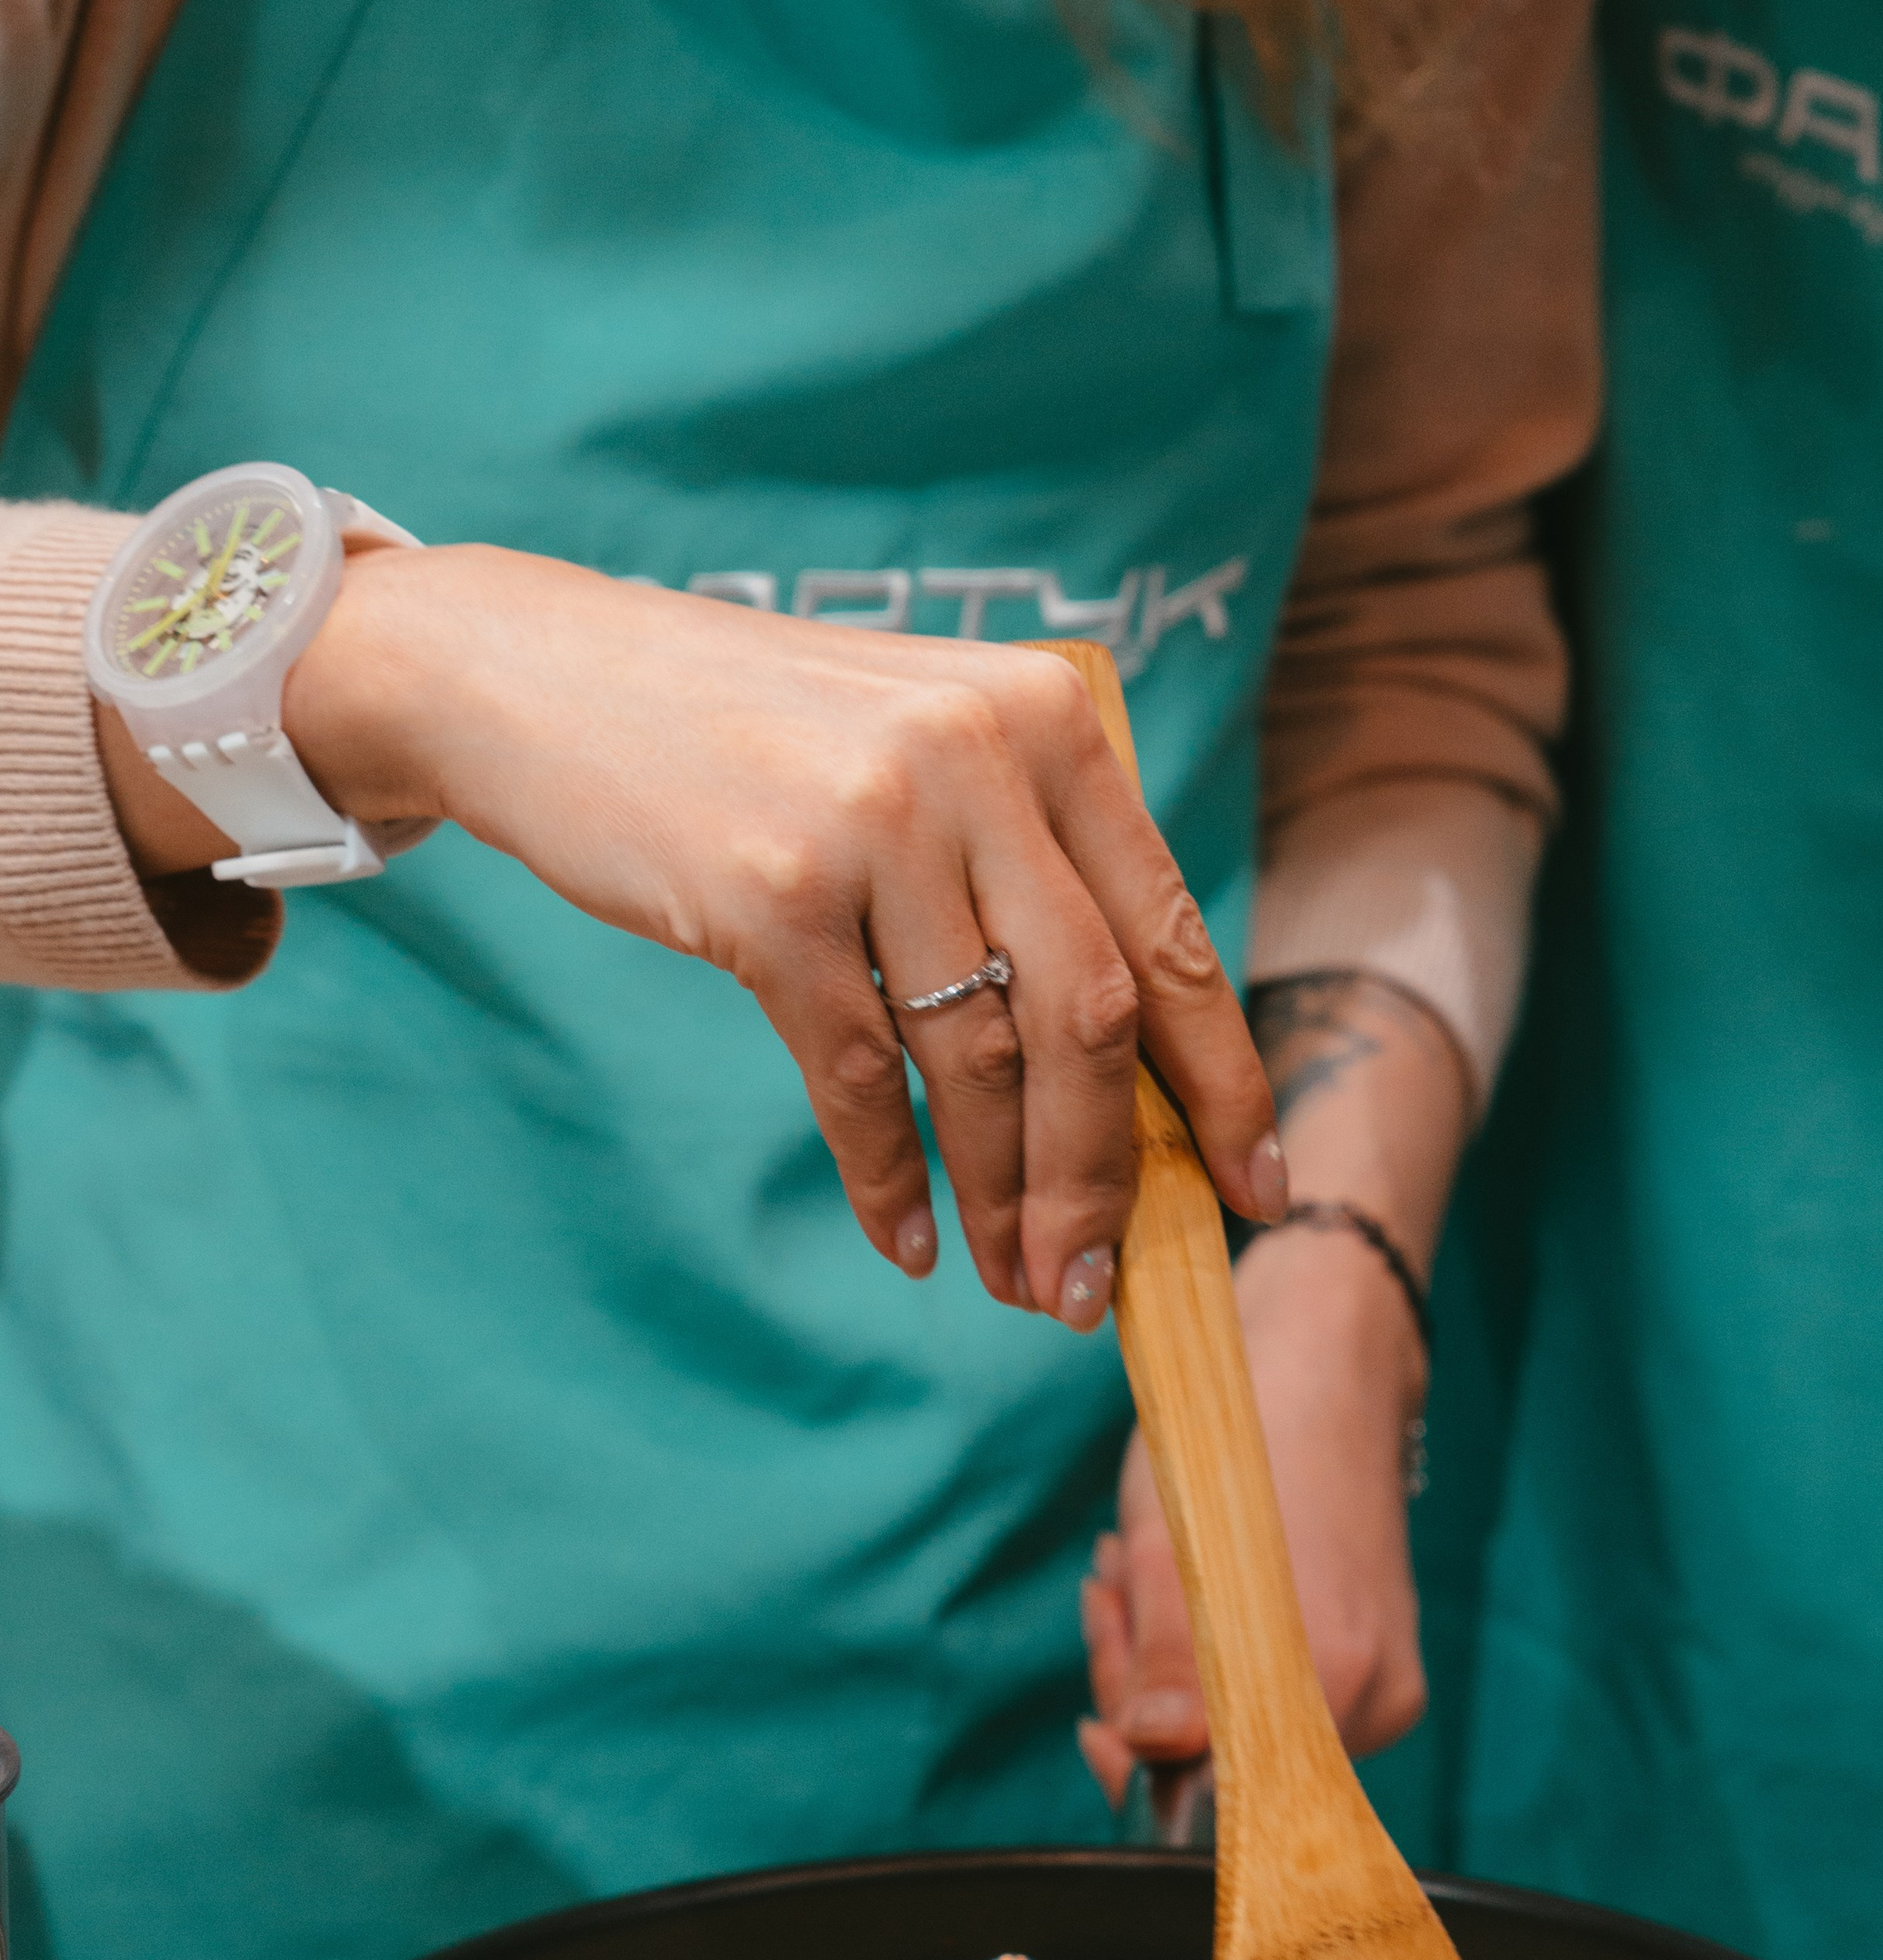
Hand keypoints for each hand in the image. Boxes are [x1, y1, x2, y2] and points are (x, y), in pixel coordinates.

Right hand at [114, 545, 1284, 1323]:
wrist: (547, 675)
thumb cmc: (757, 737)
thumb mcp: (926, 747)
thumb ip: (1031, 864)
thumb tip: (1132, 1075)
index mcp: (1047, 723)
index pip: (1170, 936)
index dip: (1225, 1079)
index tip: (1257, 1187)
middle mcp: (976, 760)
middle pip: (1090, 1021)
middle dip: (1105, 1177)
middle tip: (1095, 1284)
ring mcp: (870, 827)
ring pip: (980, 1064)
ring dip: (1006, 1198)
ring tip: (1016, 1282)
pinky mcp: (767, 898)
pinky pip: (859, 1080)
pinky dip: (892, 1180)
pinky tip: (910, 1242)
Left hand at [1078, 1220, 1426, 1804]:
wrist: (1324, 1350)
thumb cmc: (1243, 1432)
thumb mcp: (1171, 1547)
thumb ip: (1165, 1666)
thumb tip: (1153, 1758)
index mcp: (1335, 1682)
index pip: (1225, 1797)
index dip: (1145, 1771)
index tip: (1095, 1722)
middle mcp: (1373, 1698)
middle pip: (1225, 1760)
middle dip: (1143, 1691)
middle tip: (1112, 1596)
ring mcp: (1377, 1676)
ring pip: (1234, 1718)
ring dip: (1162, 1655)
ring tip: (1134, 1566)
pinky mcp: (1367, 1651)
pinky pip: (1263, 1682)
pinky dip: (1204, 1640)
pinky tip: (1171, 1575)